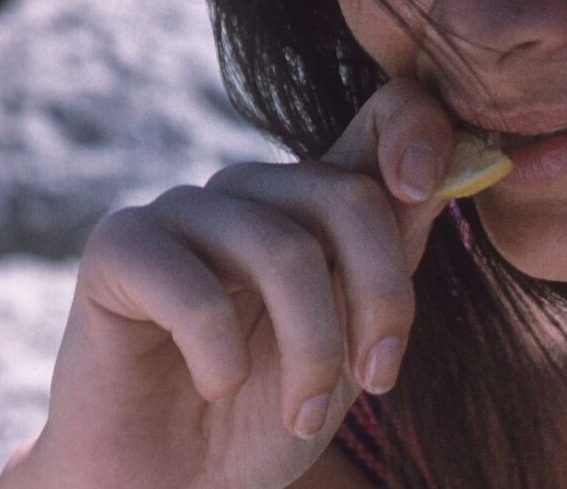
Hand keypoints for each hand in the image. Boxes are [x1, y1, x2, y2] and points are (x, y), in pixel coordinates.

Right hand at [0, 79, 461, 488]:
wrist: (175, 486)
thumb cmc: (268, 415)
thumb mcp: (357, 342)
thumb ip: (396, 257)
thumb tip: (446, 178)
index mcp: (318, 199)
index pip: (386, 114)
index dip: (419, 129)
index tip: (429, 192)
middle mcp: (256, 190)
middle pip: (347, 197)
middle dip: (380, 298)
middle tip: (378, 379)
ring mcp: (185, 210)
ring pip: (281, 247)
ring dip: (311, 346)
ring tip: (304, 413)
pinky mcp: (120, 247)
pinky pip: (191, 285)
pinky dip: (221, 355)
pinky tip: (217, 388)